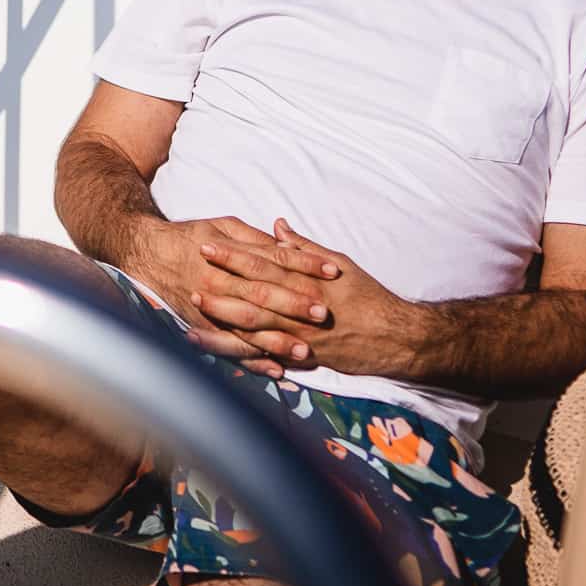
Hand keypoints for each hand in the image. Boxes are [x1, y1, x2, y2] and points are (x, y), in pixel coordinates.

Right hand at [132, 215, 340, 376]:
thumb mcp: (223, 225)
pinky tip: (275, 371)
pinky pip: (229, 348)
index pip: (275, 259)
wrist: (146, 252)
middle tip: (325, 314)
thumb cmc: (189, 236)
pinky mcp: (201, 327)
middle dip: (295, 305)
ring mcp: (209, 308)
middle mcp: (219, 282)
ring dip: (277, 341)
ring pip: (248, 328)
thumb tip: (286, 242)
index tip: (333, 270)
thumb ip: (255, 239)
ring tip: (305, 352)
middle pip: (263, 295)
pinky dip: (252, 361)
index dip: (305, 263)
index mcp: (228, 254)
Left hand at [195, 219, 431, 379]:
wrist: (396, 338)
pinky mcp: (302, 358)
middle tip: (189, 276)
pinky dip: (240, 355)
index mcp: (305, 281)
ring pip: (253, 330)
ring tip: (192, 316)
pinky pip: (265, 357)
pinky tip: (218, 352)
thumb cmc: (367, 296)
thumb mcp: (338, 263)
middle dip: (218, 286)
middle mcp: (299, 308)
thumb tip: (277, 227)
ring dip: (220, 322)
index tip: (206, 244)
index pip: (261, 264)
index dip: (231, 255)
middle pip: (250, 296)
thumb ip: (304, 247)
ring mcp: (299, 336)